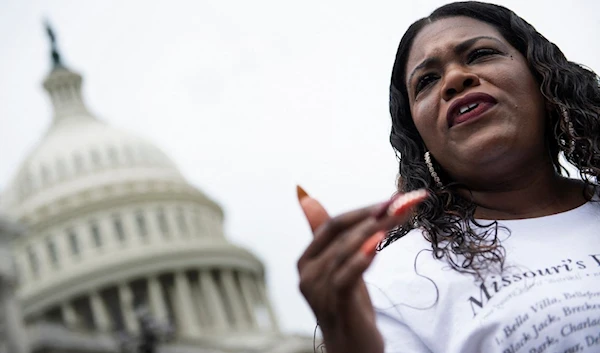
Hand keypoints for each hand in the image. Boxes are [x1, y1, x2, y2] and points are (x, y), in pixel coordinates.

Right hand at [296, 186, 426, 352]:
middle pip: (340, 233)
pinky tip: (377, 246)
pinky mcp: (335, 306)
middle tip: (403, 203)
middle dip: (373, 215)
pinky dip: (360, 259)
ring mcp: (318, 291)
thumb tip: (306, 196)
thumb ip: (330, 235)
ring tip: (397, 217)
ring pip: (344, 251)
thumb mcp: (341, 267)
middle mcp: (307, 274)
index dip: (362, 210)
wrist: (352, 351)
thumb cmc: (348, 307)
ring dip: (373, 231)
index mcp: (306, 260)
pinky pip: (345, 278)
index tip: (393, 199)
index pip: (332, 225)